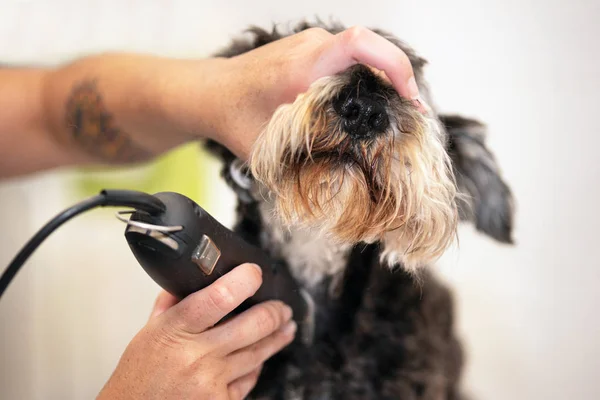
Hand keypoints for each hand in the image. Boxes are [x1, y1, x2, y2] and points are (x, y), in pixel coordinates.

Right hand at [97, 263, 295, 399]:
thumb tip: (193, 278)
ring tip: (286, 327)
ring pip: (258, 353)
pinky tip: (259, 358)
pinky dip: (255, 367)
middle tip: (282, 307)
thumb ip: (171, 305)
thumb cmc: (139, 377)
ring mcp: (212, 382)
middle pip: (254, 324)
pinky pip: (250, 379)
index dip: (245, 280)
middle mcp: (196, 356)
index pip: (220, 296)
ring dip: (277, 337)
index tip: (254, 273)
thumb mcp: (148, 333)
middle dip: (275, 312)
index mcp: (175, 330)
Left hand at [202, 26, 421, 159]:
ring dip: (382, 81)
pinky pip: (350, 57)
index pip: (358, 45)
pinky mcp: (312, 48)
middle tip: (410, 119)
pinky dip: (365, 79)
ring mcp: (312, 43)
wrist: (210, 92)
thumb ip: (304, 161)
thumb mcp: (269, 148)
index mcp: (300, 68)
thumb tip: (345, 185)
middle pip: (372, 51)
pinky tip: (365, 107)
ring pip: (363, 55)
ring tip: (391, 116)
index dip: (393, 66)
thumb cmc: (233, 116)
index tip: (407, 99)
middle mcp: (310, 46)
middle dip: (398, 82)